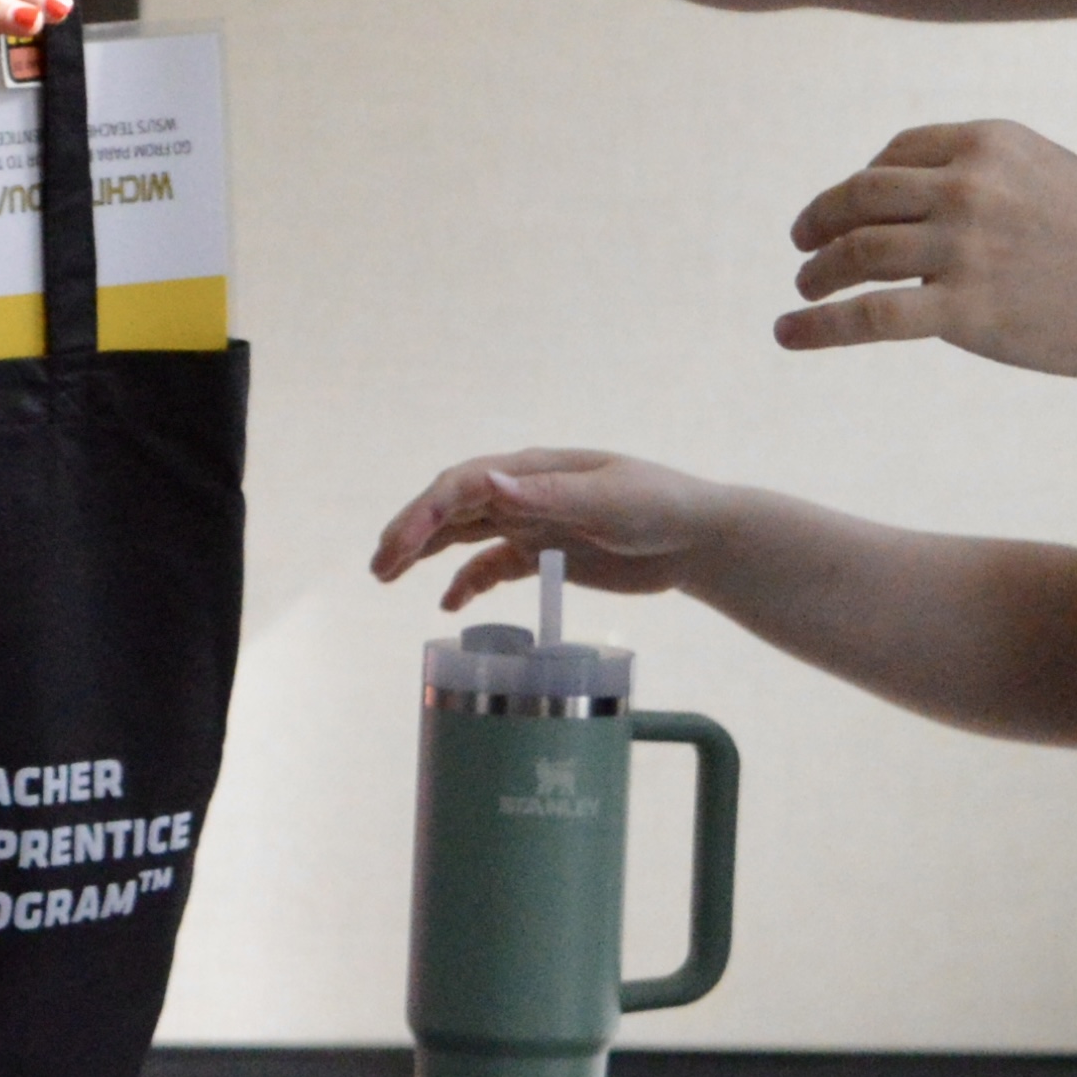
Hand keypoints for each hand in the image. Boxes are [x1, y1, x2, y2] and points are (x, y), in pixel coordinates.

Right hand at [372, 448, 723, 612]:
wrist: (697, 537)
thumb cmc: (659, 506)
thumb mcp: (607, 500)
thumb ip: (547, 495)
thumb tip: (490, 485)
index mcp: (533, 471)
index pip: (463, 486)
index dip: (425, 513)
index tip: (400, 547)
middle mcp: (523, 492)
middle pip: (452, 508)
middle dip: (411, 533)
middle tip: (379, 566)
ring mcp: (532, 523)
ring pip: (463, 534)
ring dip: (425, 552)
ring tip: (387, 575)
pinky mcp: (546, 554)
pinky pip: (494, 566)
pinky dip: (468, 583)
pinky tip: (450, 605)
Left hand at [780, 120, 1076, 379]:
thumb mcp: (1044, 171)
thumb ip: (984, 176)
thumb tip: (920, 199)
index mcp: (985, 143)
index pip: (893, 156)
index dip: (859, 186)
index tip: (849, 211)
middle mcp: (966, 185)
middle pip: (860, 197)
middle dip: (819, 222)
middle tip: (801, 244)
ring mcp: (962, 247)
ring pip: (856, 253)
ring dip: (816, 272)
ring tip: (802, 289)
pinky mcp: (964, 310)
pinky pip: (869, 316)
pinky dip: (819, 326)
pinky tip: (790, 334)